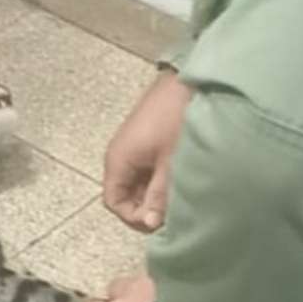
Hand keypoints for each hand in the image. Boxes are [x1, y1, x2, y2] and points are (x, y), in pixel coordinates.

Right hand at [103, 69, 191, 231]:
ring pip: (138, 182)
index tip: (157, 221)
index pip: (113, 202)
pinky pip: (146, 169)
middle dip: (146, 206)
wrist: (188, 80)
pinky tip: (178, 179)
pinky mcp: (146, 140)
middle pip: (125, 193)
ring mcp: (133, 147)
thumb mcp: (171, 164)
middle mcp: (120, 155)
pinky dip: (159, 179)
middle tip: (172, 211)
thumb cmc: (177, 120)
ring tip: (178, 196)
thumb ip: (159, 195)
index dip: (133, 216)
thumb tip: (150, 222)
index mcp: (118, 161)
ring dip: (155, 193)